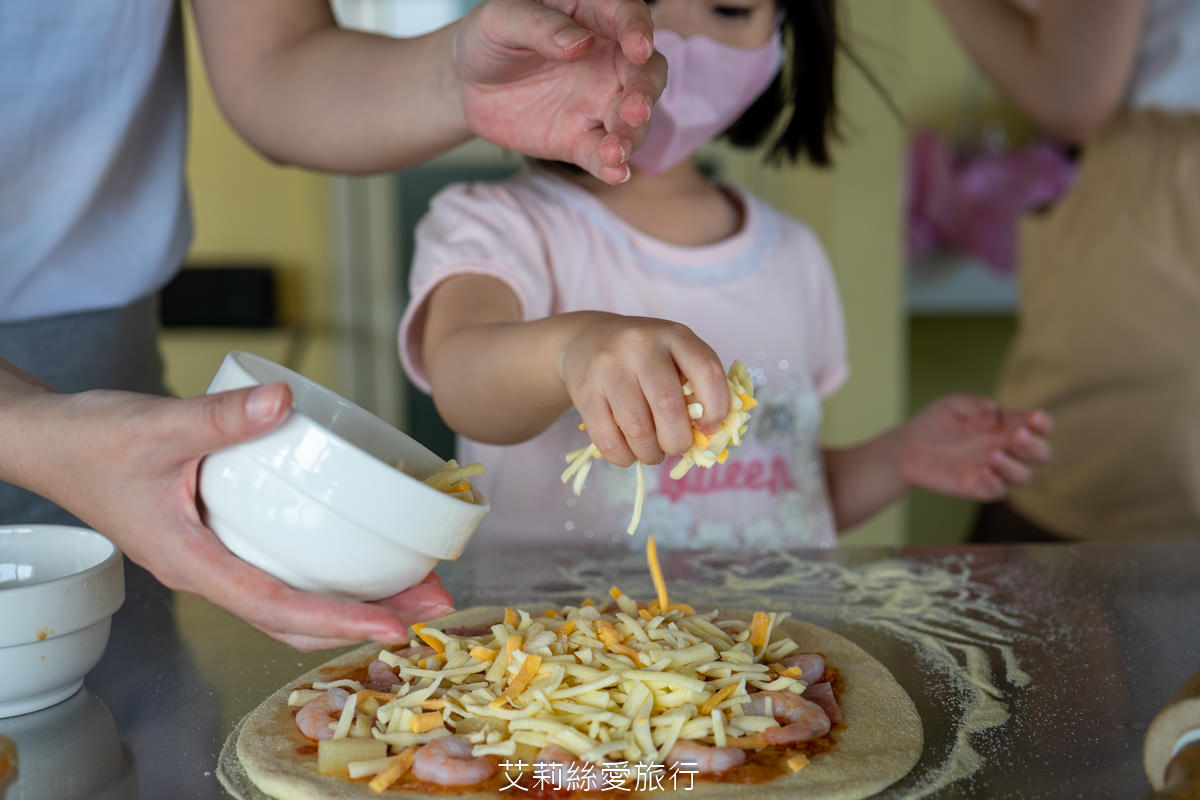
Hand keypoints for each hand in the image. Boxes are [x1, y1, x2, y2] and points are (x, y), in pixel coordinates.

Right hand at [20, 384, 454, 650]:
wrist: (53, 443)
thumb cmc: (93, 442)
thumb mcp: (157, 426)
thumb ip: (219, 416)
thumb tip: (284, 402)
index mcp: (192, 563)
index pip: (275, 607)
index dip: (338, 620)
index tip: (394, 624)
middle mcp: (208, 574)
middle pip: (296, 618)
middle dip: (366, 618)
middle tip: (432, 605)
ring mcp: (215, 561)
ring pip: (291, 601)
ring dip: (353, 601)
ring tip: (415, 588)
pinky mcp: (220, 541)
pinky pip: (281, 572)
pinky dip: (326, 575)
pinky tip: (359, 559)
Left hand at [452, 0, 664, 183]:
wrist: (467, 84)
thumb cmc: (488, 38)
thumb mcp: (500, 20)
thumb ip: (539, 25)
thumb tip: (579, 43)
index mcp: (592, 17)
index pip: (628, 16)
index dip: (638, 30)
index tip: (638, 48)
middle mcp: (608, 60)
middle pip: (646, 73)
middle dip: (645, 92)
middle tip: (635, 110)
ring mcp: (599, 102)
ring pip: (634, 120)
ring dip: (632, 135)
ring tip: (615, 150)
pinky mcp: (583, 139)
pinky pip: (605, 153)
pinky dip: (612, 165)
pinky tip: (614, 172)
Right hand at [558, 313, 729, 466]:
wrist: (586, 340)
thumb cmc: (643, 357)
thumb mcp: (674, 355)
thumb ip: (696, 388)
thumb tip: (708, 435)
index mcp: (674, 335)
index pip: (707, 372)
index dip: (717, 408)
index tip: (709, 426)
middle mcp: (640, 346)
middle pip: (668, 406)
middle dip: (678, 441)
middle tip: (677, 446)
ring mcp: (609, 368)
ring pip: (637, 429)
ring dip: (651, 453)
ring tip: (652, 452)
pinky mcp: (585, 392)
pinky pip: (608, 440)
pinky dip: (624, 457)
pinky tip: (629, 452)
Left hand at [899, 394, 1052, 500]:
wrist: (907, 448)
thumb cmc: (935, 423)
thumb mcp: (955, 404)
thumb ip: (978, 405)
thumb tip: (996, 416)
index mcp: (1007, 426)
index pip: (1039, 428)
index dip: (1043, 424)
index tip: (1035, 418)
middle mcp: (1007, 449)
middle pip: (1041, 454)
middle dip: (1035, 446)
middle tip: (1018, 435)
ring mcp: (995, 471)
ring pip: (1024, 476)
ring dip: (1014, 466)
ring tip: (992, 454)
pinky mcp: (978, 487)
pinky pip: (998, 491)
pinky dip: (995, 484)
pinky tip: (982, 472)